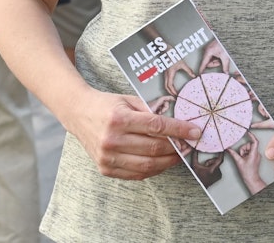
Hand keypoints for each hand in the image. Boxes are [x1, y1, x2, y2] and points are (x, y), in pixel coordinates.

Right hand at [67, 91, 202, 180]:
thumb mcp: (129, 100)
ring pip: (147, 165)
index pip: (156, 126)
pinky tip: (162, 161)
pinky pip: (136, 174)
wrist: (79, 113)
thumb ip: (151, 110)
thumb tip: (179, 120)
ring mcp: (107, 157)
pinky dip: (153, 170)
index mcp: (118, 119)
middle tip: (190, 144)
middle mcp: (111, 139)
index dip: (179, 130)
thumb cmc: (107, 105)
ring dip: (168, 161)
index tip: (195, 131)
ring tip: (180, 154)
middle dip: (177, 147)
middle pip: (153, 147)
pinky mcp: (105, 169)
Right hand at [163, 59, 194, 95]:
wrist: (167, 51)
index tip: (177, 95)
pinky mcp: (165, 72)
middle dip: (170, 92)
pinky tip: (172, 86)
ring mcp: (165, 74)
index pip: (170, 85)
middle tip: (175, 96)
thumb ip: (188, 70)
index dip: (173, 91)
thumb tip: (194, 76)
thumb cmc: (174, 56)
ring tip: (174, 93)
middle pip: (166, 87)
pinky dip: (168, 86)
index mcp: (170, 73)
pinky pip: (165, 81)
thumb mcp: (183, 64)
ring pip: (165, 84)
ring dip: (169, 89)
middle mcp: (166, 75)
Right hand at [190, 152, 223, 185]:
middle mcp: (217, 173)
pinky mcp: (219, 177)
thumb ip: (195, 155)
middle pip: (217, 161)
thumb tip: (195, 149)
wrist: (198, 185)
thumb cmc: (197, 177)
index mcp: (212, 170)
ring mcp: (219, 175)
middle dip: (211, 161)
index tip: (222, 149)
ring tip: (206, 170)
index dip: (221, 153)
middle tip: (205, 165)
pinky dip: (214, 168)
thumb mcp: (195, 165)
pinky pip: (218, 169)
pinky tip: (209, 172)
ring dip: (212, 165)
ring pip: (217, 165)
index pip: (220, 159)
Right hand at [198, 38, 230, 74]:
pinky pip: (211, 55)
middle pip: (208, 62)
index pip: (204, 63)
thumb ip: (225, 66)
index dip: (202, 69)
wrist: (226, 38)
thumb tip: (225, 71)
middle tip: (220, 62)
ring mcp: (209, 48)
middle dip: (214, 63)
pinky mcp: (211, 47)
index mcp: (208, 52)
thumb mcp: (225, 57)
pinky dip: (216, 57)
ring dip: (215, 60)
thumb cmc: (224, 44)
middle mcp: (207, 50)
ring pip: (210, 59)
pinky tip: (220, 55)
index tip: (199, 73)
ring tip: (220, 57)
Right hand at [227, 136, 266, 192]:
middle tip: (242, 156)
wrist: (251, 179)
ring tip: (243, 159)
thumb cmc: (247, 172)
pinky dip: (245, 154)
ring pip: (248, 149)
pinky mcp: (255, 158)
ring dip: (244, 152)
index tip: (247, 132)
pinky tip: (244, 160)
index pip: (254, 141)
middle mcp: (257, 153)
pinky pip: (249, 152)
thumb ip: (233, 154)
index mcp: (254, 153)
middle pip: (249, 145)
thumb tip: (228, 149)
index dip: (251, 136)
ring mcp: (256, 156)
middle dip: (243, 149)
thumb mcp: (238, 161)